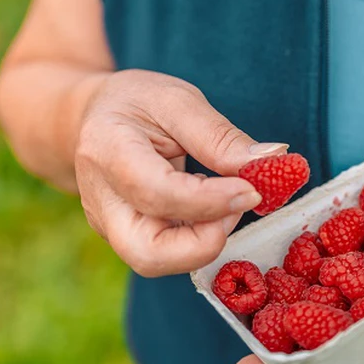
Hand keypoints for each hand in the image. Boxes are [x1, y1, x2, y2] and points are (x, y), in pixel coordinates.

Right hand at [75, 69, 286, 276]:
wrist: (93, 118)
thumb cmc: (137, 104)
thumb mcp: (177, 100)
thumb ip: (219, 136)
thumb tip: (271, 159)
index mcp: (107, 150)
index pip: (156, 193)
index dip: (209, 201)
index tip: (251, 190)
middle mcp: (101, 199)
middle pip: (146, 252)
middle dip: (203, 244)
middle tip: (237, 207)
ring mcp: (109, 226)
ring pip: (155, 262)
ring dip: (204, 242)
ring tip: (226, 201)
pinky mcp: (125, 239)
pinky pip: (165, 253)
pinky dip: (198, 238)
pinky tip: (213, 207)